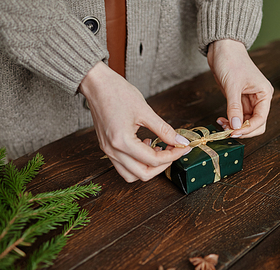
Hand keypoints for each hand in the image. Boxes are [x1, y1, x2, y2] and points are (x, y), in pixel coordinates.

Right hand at [79, 62, 190, 182]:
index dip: (172, 156)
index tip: (183, 148)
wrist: (96, 84)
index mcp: (122, 141)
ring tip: (159, 150)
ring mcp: (108, 151)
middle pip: (143, 174)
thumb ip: (164, 129)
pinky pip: (124, 165)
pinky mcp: (107, 147)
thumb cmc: (116, 92)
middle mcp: (113, 150)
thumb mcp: (145, 111)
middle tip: (174, 151)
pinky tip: (146, 145)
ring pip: (132, 175)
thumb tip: (180, 141)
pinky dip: (138, 162)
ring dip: (148, 167)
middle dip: (162, 165)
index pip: (153, 160)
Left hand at [207, 39, 272, 137]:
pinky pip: (237, 117)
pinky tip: (221, 121)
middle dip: (243, 130)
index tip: (234, 132)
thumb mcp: (232, 85)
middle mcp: (259, 98)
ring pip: (246, 122)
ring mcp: (249, 100)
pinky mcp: (239, 100)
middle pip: (256, 124)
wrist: (222, 47)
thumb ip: (234, 107)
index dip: (248, 128)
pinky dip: (230, 121)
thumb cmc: (231, 60)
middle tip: (228, 132)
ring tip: (222, 126)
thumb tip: (236, 126)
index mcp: (264, 94)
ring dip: (235, 127)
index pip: (261, 119)